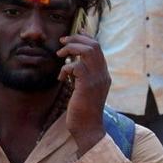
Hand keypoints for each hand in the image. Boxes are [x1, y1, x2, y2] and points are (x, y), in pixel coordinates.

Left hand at [57, 34, 110, 154]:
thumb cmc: (83, 111)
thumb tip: (73, 66)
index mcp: (103, 74)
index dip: (86, 37)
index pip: (98, 48)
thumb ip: (83, 77)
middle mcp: (103, 74)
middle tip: (62, 41)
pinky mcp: (87, 85)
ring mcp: (97, 79)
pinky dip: (65, 68)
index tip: (74, 34)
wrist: (87, 128)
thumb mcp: (85, 90)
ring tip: (59, 54)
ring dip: (71, 48)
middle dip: (76, 39)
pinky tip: (61, 77)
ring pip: (87, 51)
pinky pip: (76, 66)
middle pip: (94, 45)